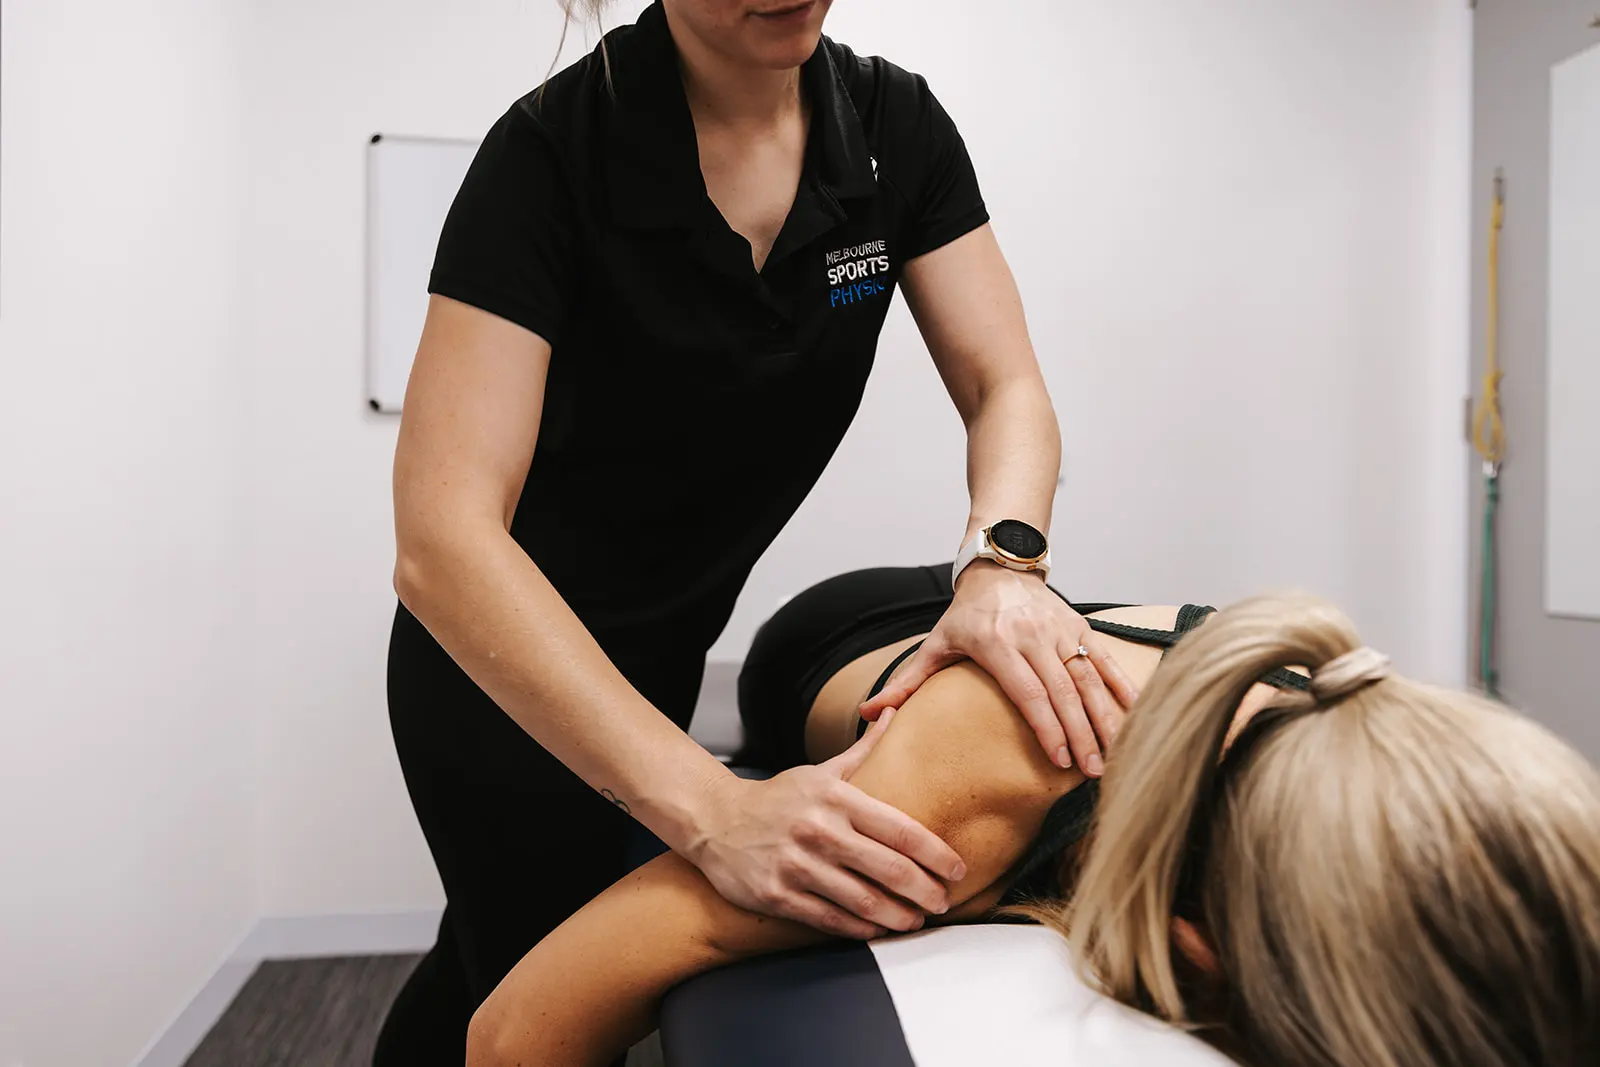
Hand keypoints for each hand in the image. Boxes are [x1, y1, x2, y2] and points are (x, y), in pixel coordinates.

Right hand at [685, 710, 966, 939]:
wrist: (715, 820)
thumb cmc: (778, 798)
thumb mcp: (820, 771)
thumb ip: (864, 751)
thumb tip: (896, 712)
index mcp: (835, 797)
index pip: (900, 828)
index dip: (936, 853)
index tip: (957, 869)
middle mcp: (818, 830)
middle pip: (889, 869)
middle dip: (926, 890)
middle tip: (944, 901)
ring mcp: (797, 865)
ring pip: (864, 900)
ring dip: (899, 916)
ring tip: (918, 919)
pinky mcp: (778, 895)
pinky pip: (831, 919)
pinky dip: (862, 929)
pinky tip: (879, 929)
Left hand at [858, 563, 1138, 774]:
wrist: (1000, 565)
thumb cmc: (966, 614)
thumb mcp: (936, 643)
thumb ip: (908, 682)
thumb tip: (868, 712)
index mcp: (997, 643)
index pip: (1028, 690)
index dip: (1046, 725)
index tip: (1059, 760)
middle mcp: (1033, 635)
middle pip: (1063, 690)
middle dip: (1081, 734)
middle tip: (1094, 773)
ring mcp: (1061, 630)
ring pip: (1089, 678)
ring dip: (1106, 718)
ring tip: (1116, 755)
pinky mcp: (1081, 627)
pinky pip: (1106, 660)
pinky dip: (1124, 687)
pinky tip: (1139, 715)